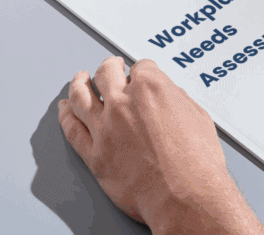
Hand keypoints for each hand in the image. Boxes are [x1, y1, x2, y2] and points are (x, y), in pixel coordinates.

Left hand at [58, 57, 263, 234]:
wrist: (185, 196)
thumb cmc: (197, 163)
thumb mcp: (198, 117)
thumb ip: (178, 100)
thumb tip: (169, 97)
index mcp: (150, 88)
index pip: (141, 68)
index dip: (141, 71)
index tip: (140, 74)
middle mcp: (122, 103)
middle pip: (105, 74)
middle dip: (109, 68)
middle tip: (110, 67)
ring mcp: (104, 128)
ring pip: (81, 96)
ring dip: (79, 84)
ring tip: (79, 80)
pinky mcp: (94, 154)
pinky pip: (72, 130)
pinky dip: (66, 116)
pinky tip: (65, 110)